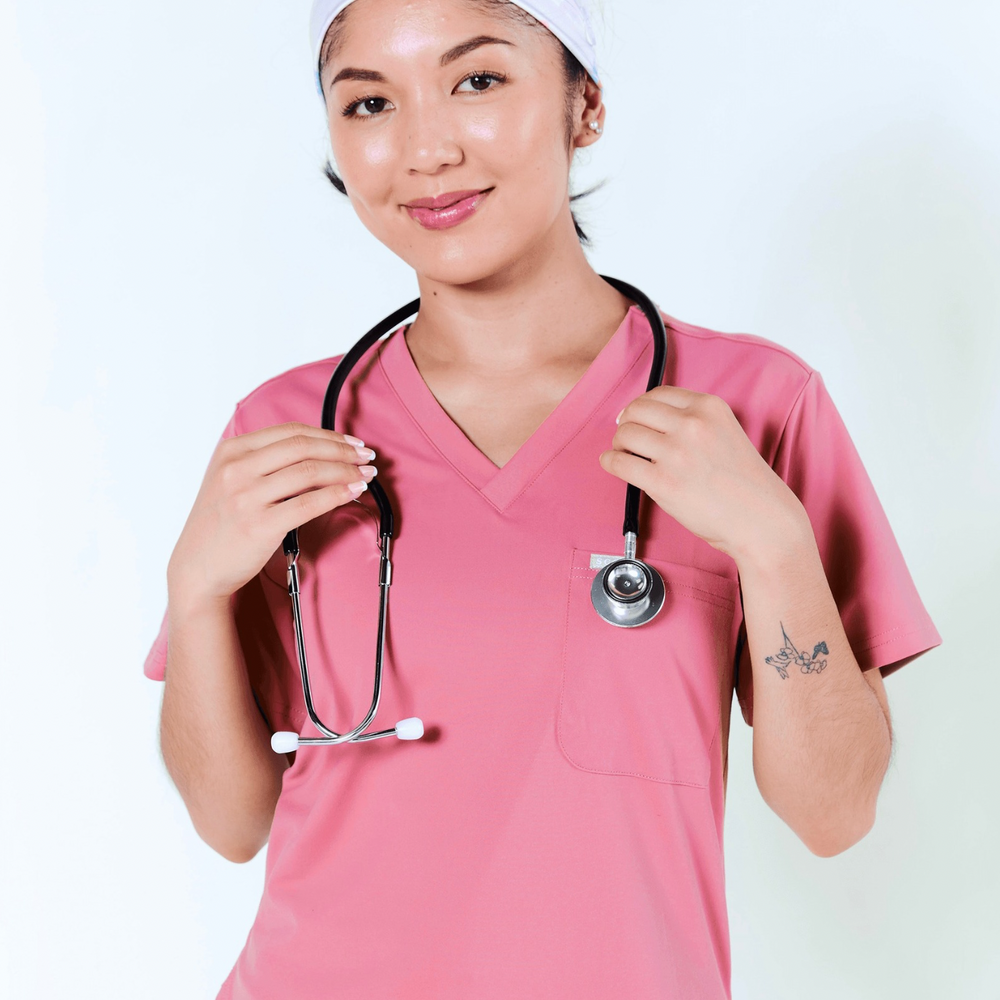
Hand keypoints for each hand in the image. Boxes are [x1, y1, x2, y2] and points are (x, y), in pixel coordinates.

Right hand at [167, 422, 377, 607]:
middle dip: (343, 450)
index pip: (290, 432)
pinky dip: (337, 494)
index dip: (328, 435)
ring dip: (346, 471)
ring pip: (310, 472)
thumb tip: (319, 454)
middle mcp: (237, 469)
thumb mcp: (231, 480)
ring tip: (365, 475)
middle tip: (366, 457)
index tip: (350, 442)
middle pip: (304, 447)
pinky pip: (309, 503)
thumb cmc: (220, 526)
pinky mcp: (260, 525)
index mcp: (231, 451)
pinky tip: (353, 492)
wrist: (197, 568)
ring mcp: (247, 496)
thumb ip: (265, 463)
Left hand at [598, 388, 804, 561]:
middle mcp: (692, 424)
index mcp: (709, 407)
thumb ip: (693, 422)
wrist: (761, 519)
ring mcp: (676, 452)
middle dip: (626, 424)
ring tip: (625, 455)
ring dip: (618, 444)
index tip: (633, 416)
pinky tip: (613, 464)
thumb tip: (648, 420)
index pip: (658, 394)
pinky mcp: (663, 481)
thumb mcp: (725, 433)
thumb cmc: (744, 483)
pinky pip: (620, 462)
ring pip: (624, 434)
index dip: (640, 406)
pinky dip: (610, 462)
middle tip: (627, 439)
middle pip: (636, 411)